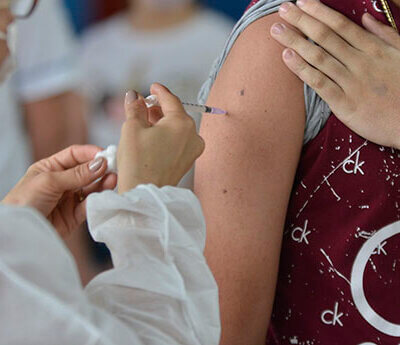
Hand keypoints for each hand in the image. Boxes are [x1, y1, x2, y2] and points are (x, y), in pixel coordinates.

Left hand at [2, 145, 116, 237]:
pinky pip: (90, 205)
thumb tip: (101, 163)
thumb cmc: (23, 202)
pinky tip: (105, 194)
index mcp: (50, 168)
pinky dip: (98, 200)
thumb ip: (77, 174)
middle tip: (115, 167)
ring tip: (113, 180)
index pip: (75, 155)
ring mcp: (68, 199)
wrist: (17, 233)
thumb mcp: (49, 181)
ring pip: (91, 188)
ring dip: (102, 183)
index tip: (106, 154)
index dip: (90, 153)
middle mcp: (61, 182)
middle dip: (100, 169)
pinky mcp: (74, 216)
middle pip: (86, 171)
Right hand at [117, 83, 204, 193]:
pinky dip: (167, 135)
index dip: (159, 91)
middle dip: (159, 108)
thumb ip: (135, 107)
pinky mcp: (188, 161)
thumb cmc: (138, 162)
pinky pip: (179, 141)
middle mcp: (193, 135)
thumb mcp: (132, 128)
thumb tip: (134, 95)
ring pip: (177, 128)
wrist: (144, 193)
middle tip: (143, 105)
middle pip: (176, 114)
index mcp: (182, 123)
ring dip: (162, 122)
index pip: (171, 99)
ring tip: (145, 121)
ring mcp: (193, 150)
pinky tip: (153, 137)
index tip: (152, 87)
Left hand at [270, 0, 399, 148]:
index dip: (318, 12)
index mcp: (374, 49)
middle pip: (325, 37)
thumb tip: (366, 18)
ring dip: (295, 41)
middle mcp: (359, 62)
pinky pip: (319, 82)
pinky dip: (302, 69)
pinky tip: (286, 57)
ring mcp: (350, 82)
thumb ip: (384, 35)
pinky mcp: (344, 103)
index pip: (340, 25)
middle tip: (282, 10)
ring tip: (276, 30)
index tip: (301, 2)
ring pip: (318, 56)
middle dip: (301, 21)